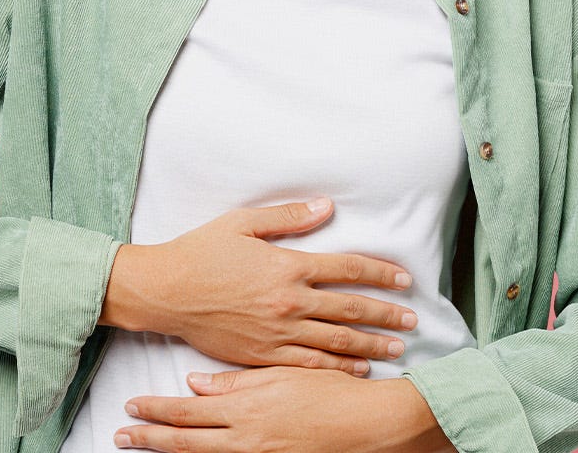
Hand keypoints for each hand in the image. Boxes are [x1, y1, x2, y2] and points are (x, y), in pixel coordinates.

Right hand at [100, 198, 418, 375]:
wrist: (164, 292)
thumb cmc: (201, 252)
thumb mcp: (243, 223)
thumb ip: (289, 217)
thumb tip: (326, 207)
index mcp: (287, 266)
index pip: (347, 270)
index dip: (380, 274)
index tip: (403, 281)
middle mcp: (288, 302)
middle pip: (350, 309)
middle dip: (386, 315)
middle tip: (412, 321)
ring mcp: (277, 332)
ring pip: (335, 342)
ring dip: (370, 345)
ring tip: (395, 348)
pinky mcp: (262, 354)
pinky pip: (308, 364)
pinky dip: (336, 367)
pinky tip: (356, 369)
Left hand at [115, 366, 454, 451]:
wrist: (369, 424)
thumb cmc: (330, 390)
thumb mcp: (283, 374)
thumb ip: (236, 381)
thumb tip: (196, 383)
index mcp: (247, 407)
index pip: (189, 411)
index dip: (157, 411)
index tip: (131, 407)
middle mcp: (246, 439)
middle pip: (186, 441)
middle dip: (150, 438)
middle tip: (121, 434)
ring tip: (142, 446)